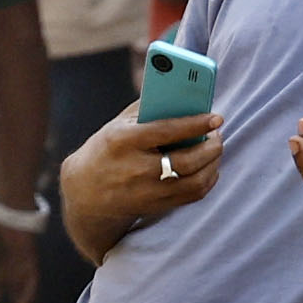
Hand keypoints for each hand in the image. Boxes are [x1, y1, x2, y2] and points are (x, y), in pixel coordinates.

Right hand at [60, 108, 222, 259]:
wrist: (85, 192)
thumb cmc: (107, 149)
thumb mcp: (118, 125)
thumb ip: (148, 109)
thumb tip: (183, 96)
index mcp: (123, 141)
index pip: (166, 131)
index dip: (196, 124)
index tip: (216, 118)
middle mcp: (135, 169)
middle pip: (187, 160)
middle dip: (211, 146)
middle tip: (217, 134)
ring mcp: (146, 191)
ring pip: (195, 181)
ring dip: (213, 164)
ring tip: (214, 149)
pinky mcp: (155, 206)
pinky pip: (192, 195)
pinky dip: (207, 180)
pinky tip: (208, 168)